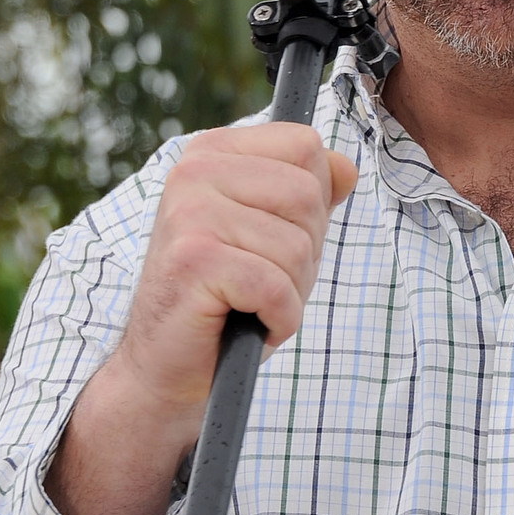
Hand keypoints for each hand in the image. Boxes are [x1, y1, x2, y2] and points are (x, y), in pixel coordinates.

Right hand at [48, 123, 356, 514]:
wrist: (165, 367)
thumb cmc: (226, 299)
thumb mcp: (272, 235)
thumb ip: (308, 195)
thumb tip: (348, 167)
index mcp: (212, 152)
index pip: (306, 147)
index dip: (312, 203)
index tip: (270, 239)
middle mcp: (193, 170)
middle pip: (308, 197)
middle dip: (304, 254)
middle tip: (260, 282)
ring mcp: (189, 212)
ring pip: (297, 246)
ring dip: (290, 293)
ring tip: (249, 304)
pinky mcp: (193, 260)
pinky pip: (277, 288)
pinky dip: (279, 320)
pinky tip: (247, 325)